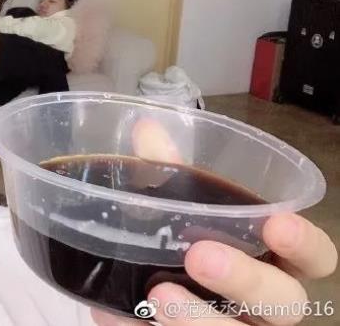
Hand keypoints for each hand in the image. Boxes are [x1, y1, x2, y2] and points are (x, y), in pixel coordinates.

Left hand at [89, 119, 337, 324]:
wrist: (139, 298)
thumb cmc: (177, 246)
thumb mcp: (172, 210)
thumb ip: (164, 173)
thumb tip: (146, 130)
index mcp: (271, 261)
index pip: (316, 259)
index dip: (305, 244)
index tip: (277, 223)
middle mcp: (264, 306)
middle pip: (286, 303)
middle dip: (247, 280)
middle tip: (200, 256)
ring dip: (201, 318)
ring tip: (158, 294)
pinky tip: (122, 314)